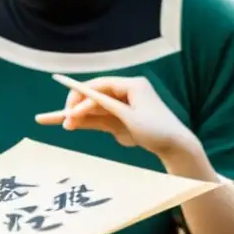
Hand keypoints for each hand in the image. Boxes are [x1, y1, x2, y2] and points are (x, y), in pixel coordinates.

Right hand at [34, 74, 196, 160]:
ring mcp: (122, 107)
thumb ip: (104, 107)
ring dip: (77, 116)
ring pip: (93, 109)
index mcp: (132, 85)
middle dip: (76, 107)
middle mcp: (125, 93)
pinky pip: (98, 119)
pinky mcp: (121, 120)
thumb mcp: (128, 118)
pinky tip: (70, 124)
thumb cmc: (157, 130)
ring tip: (56, 122)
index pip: (99, 86)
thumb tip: (81, 102)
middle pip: (94, 96)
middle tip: (64, 119)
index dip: (81, 95)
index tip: (69, 109)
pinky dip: (85, 122)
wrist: (177, 148)